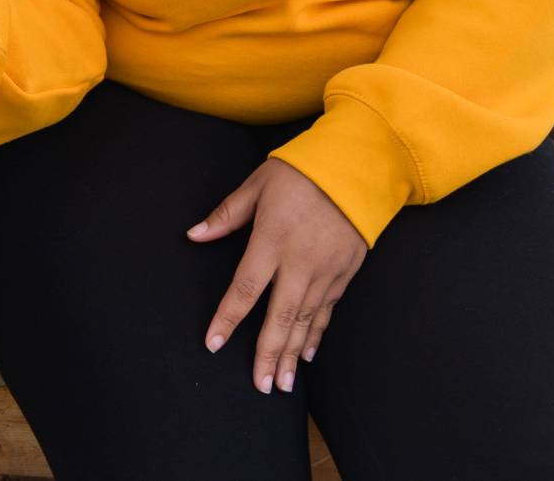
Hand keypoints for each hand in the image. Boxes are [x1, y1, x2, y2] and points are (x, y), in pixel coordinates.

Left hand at [188, 158, 365, 394]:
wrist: (359, 167)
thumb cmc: (302, 172)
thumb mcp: (258, 184)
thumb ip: (227, 215)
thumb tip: (194, 234)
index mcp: (272, 240)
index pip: (245, 288)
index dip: (228, 319)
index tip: (213, 344)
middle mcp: (300, 262)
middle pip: (279, 316)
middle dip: (267, 354)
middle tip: (260, 386)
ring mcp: (326, 270)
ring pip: (305, 320)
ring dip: (292, 354)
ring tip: (281, 384)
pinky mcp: (345, 272)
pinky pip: (327, 310)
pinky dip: (316, 334)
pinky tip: (305, 355)